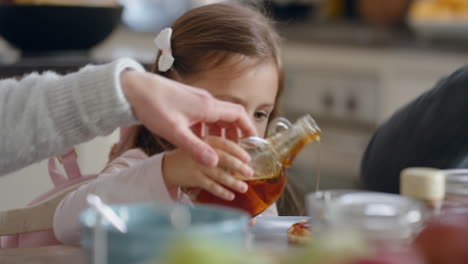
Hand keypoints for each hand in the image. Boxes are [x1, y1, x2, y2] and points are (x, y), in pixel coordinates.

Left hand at [120, 71, 256, 166]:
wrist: (133, 88)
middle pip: (230, 116)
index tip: (254, 143)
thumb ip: (196, 148)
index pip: (239, 115)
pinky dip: (208, 128)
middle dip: (236, 133)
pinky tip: (198, 140)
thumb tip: (215, 163)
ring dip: (221, 132)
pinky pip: (205, 116)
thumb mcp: (175, 132)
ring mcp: (196, 100)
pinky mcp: (187, 102)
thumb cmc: (153, 106)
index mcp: (208, 106)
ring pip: (217, 117)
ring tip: (219, 149)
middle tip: (237, 150)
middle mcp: (206, 101)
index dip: (249, 128)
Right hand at [162, 136, 252, 200]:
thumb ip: (218, 151)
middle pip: (224, 158)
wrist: (167, 166)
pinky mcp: (193, 178)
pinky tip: (230, 196)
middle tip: (250, 173)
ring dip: (233, 182)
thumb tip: (241, 161)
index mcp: (206, 141)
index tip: (248, 158)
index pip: (225, 144)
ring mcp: (197, 166)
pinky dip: (221, 192)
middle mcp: (201, 151)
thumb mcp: (201, 146)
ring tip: (243, 188)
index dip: (238, 151)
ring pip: (219, 174)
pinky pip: (210, 186)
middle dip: (239, 166)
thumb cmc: (189, 157)